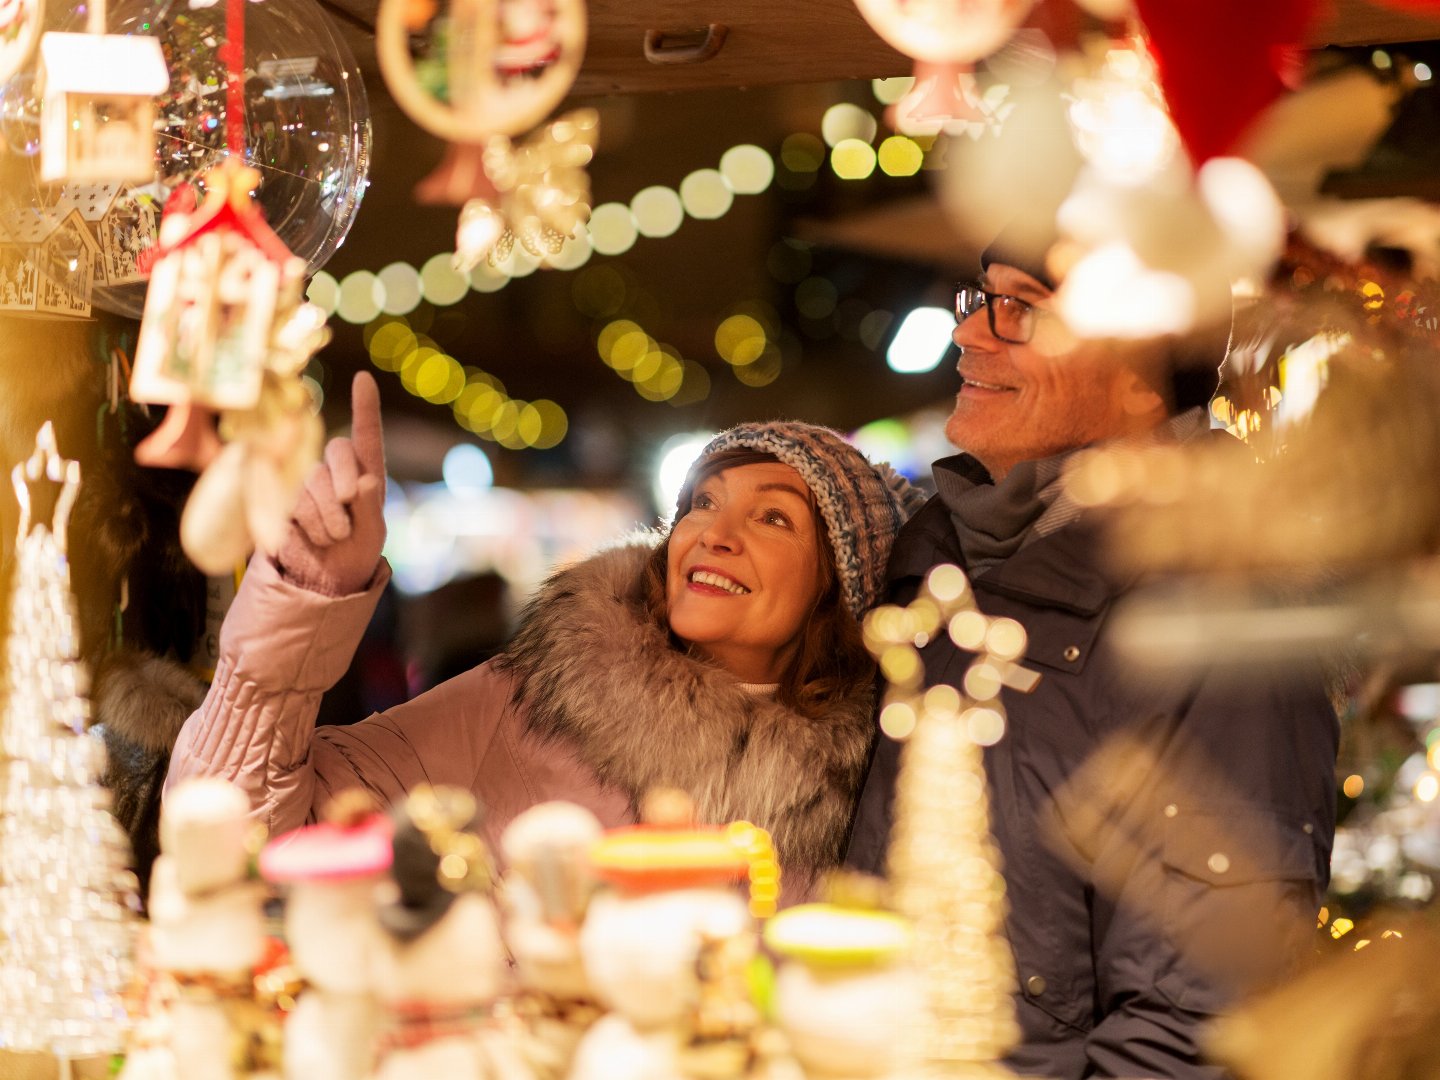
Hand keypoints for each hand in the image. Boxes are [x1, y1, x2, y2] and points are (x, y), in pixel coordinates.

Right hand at [275, 372, 386, 596]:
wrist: (324, 579)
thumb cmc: (356, 553)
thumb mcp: (373, 534)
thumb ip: (370, 507)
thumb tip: (365, 481)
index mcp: (366, 474)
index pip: (367, 436)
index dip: (365, 407)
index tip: (364, 378)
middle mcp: (336, 472)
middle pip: (337, 451)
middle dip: (345, 481)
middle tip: (350, 514)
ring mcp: (307, 483)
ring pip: (314, 480)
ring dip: (328, 515)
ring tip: (335, 537)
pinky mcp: (283, 500)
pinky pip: (294, 501)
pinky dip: (309, 524)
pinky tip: (314, 539)